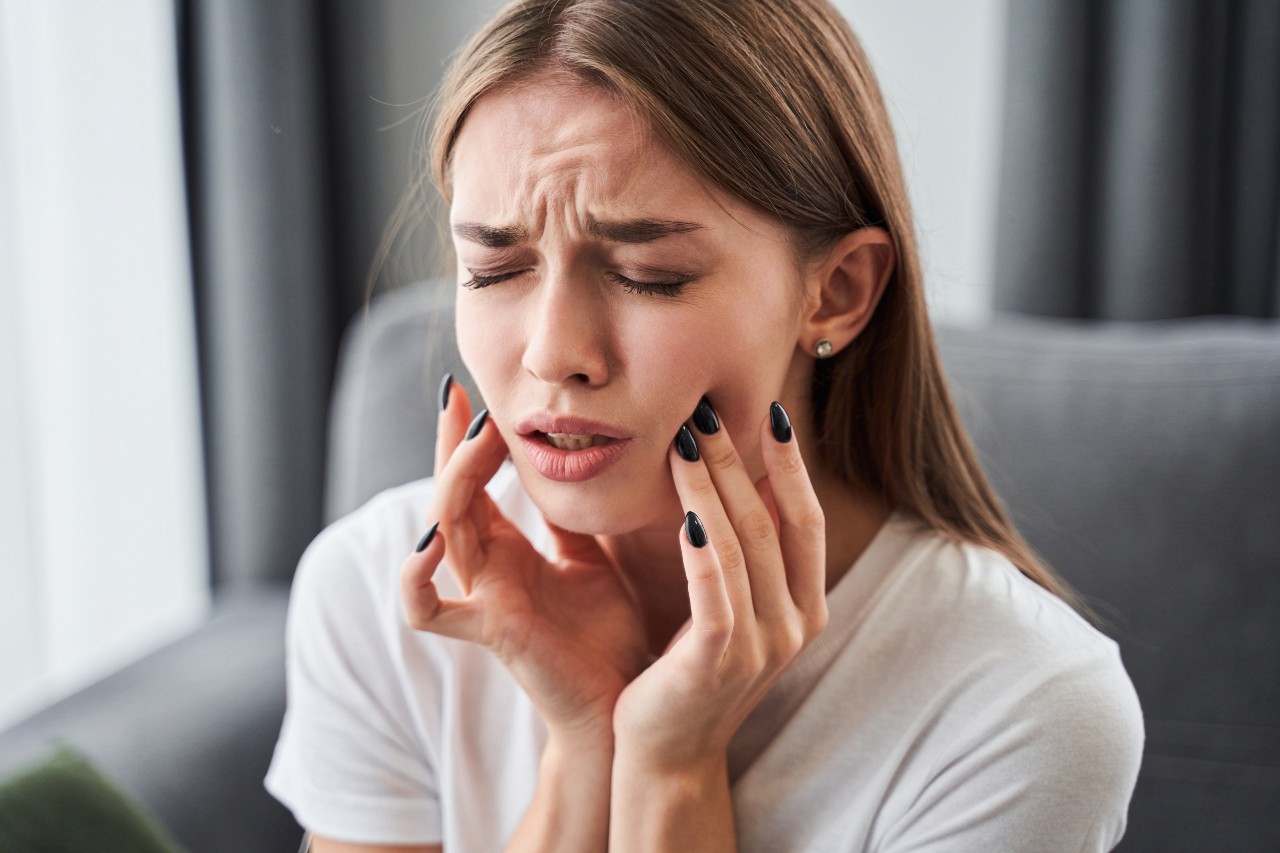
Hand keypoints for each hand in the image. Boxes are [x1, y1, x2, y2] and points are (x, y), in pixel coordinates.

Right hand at [400, 380, 649, 739]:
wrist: (622, 705)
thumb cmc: (606, 636)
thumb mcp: (593, 557)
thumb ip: (573, 516)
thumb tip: (583, 455)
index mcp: (509, 551)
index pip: (474, 482)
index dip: (466, 439)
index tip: (469, 390)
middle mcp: (486, 571)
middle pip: (450, 496)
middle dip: (452, 447)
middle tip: (464, 400)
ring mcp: (481, 599)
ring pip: (441, 531)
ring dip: (451, 483)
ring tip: (474, 442)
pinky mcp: (488, 631)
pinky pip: (428, 609)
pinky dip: (416, 577)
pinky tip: (431, 540)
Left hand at [612, 400, 828, 771]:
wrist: (666, 756)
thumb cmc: (690, 673)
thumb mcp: (732, 610)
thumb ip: (743, 557)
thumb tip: (734, 481)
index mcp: (806, 607)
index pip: (807, 521)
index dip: (792, 466)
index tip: (772, 412)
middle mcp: (795, 624)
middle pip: (772, 522)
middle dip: (740, 461)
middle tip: (709, 410)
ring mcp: (762, 646)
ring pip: (742, 545)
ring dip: (712, 487)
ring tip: (685, 440)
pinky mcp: (719, 661)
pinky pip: (715, 589)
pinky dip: (702, 546)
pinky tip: (683, 511)